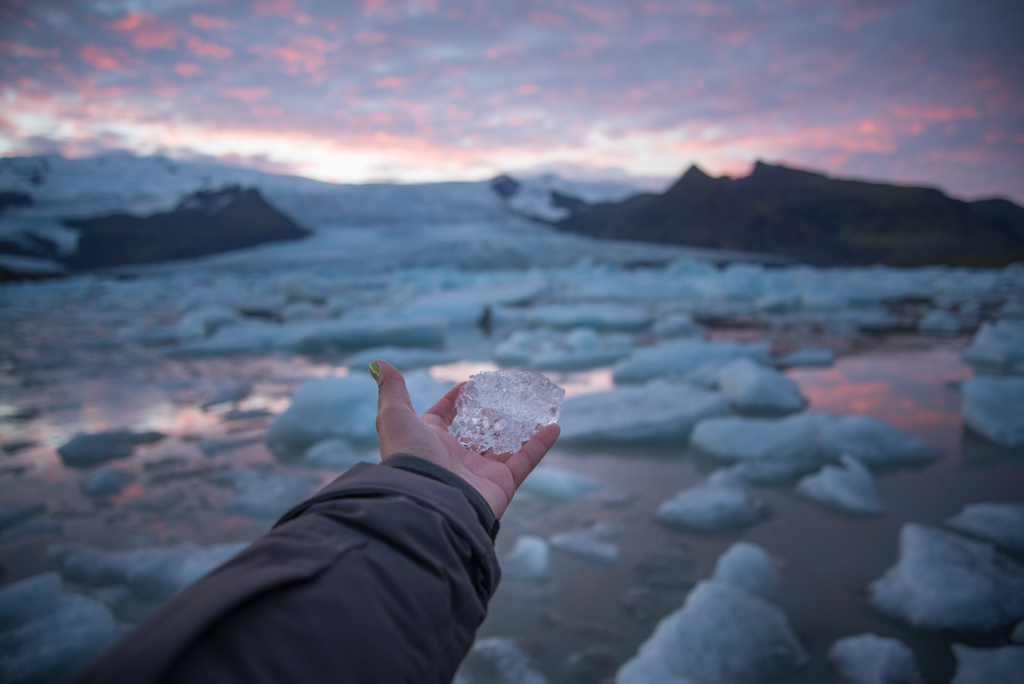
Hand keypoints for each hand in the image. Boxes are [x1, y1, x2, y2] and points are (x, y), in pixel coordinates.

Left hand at [372, 360, 559, 518]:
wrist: (429, 500)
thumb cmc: (410, 457)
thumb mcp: (395, 416)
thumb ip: (392, 391)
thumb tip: (380, 364)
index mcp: (429, 443)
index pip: (442, 418)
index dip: (454, 401)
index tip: (469, 385)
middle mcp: (454, 458)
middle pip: (478, 431)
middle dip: (494, 413)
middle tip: (510, 395)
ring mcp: (479, 472)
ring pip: (506, 444)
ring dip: (522, 426)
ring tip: (538, 406)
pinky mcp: (502, 485)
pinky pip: (525, 461)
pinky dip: (540, 445)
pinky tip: (555, 426)